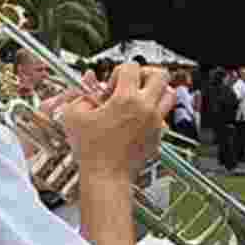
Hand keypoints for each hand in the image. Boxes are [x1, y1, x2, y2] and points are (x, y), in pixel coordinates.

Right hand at [62, 63, 174, 181]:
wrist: (107, 177)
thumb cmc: (92, 151)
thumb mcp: (74, 116)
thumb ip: (81, 97)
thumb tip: (89, 92)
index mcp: (126, 99)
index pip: (131, 67)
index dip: (118, 72)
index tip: (111, 86)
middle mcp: (146, 108)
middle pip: (161, 75)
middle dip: (145, 74)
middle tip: (133, 83)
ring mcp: (155, 122)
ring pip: (170, 94)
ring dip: (156, 91)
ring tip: (141, 98)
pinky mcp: (158, 136)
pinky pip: (164, 116)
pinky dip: (154, 113)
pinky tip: (138, 120)